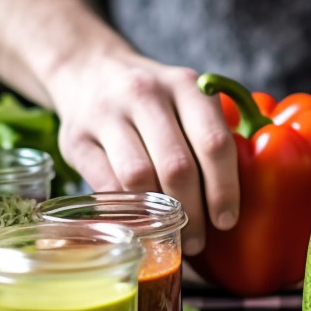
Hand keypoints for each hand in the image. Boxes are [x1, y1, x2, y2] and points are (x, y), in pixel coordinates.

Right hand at [45, 51, 238, 254]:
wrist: (89, 69)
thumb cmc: (154, 99)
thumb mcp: (187, 98)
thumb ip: (209, 135)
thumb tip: (234, 200)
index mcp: (185, 86)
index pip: (214, 143)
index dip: (224, 188)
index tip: (227, 220)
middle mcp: (146, 94)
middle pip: (177, 166)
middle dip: (192, 212)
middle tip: (199, 240)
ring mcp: (107, 114)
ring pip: (139, 177)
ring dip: (157, 216)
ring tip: (171, 237)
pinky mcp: (76, 138)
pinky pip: (105, 184)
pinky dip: (125, 211)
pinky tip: (139, 224)